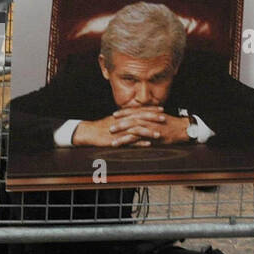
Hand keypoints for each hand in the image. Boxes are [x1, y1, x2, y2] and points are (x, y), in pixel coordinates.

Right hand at [71, 108, 190, 146]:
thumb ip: (125, 118)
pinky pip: (130, 141)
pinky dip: (139, 143)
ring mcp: (120, 131)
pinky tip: (148, 144)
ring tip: (159, 133)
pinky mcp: (117, 140)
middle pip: (140, 118)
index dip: (151, 110)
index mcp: (123, 116)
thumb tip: (134, 115)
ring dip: (149, 131)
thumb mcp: (114, 120)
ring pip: (137, 130)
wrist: (89, 132)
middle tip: (164, 118)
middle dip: (153, 118)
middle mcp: (123, 122)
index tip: (161, 109)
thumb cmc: (101, 127)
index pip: (139, 110)